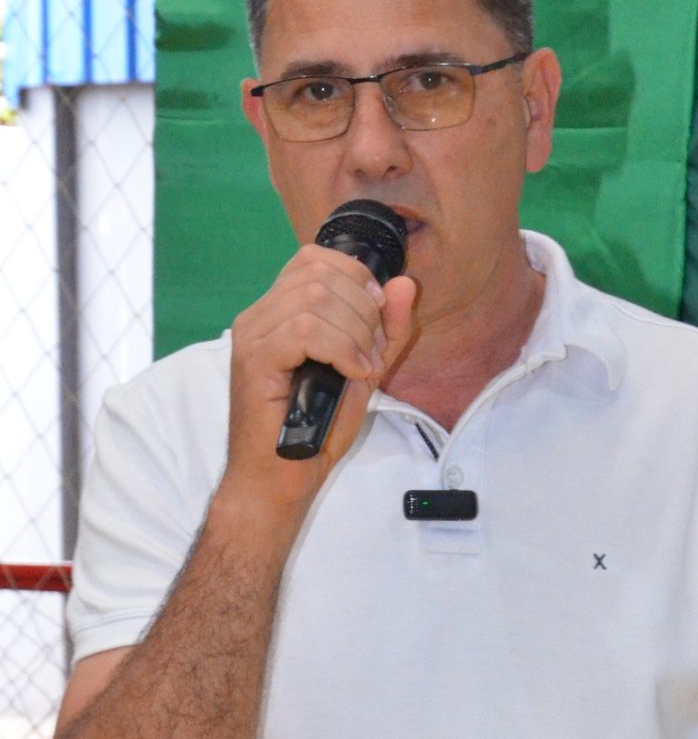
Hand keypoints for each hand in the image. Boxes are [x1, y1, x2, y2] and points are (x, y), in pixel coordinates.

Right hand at [222, 244, 417, 518]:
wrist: (279, 480)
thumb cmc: (313, 433)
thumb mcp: (363, 372)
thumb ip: (385, 330)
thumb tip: (404, 283)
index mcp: (278, 311)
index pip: (315, 258)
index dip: (357, 278)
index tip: (378, 321)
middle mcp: (259, 316)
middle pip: (320, 272)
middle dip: (363, 309)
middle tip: (372, 353)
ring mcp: (252, 335)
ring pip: (315, 298)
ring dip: (355, 333)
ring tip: (361, 369)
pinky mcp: (254, 360)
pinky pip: (304, 329)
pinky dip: (340, 349)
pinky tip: (350, 374)